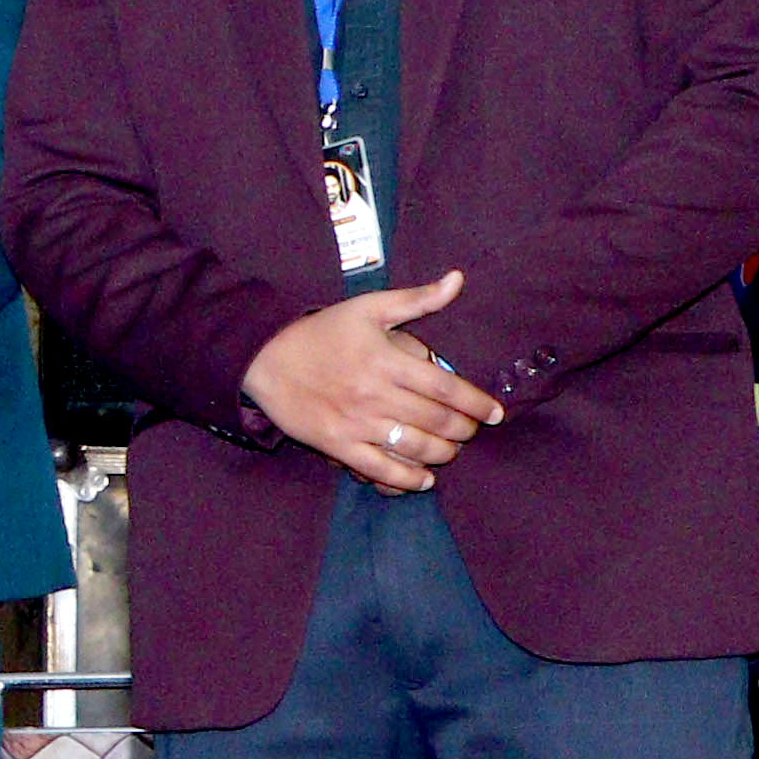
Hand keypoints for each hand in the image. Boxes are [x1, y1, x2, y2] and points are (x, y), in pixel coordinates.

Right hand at [242, 270, 501, 491]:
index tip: (495, 413)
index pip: (446, 388)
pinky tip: (424, 479)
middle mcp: (375, 394)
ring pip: (414, 447)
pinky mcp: (336, 445)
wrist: (264, 358)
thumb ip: (417, 299)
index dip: (477, 403)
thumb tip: (458, 280)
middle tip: (470, 430)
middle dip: (463, 430)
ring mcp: (355, 423)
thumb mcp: (368, 307)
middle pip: (436, 421)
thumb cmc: (321, 331)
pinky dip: (408, 479)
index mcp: (387, 360)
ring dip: (442, 453)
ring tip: (450, 450)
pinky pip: (380, 470)